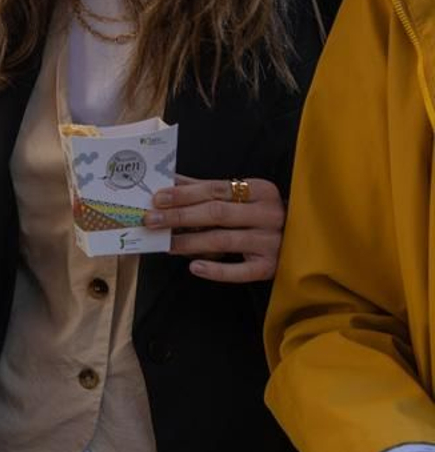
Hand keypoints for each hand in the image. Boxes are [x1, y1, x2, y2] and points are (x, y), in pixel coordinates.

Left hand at [142, 176, 284, 282]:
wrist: (300, 240)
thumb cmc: (259, 215)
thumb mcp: (240, 197)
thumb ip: (205, 189)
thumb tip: (168, 180)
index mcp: (261, 190)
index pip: (216, 189)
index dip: (184, 194)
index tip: (157, 199)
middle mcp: (269, 214)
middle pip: (217, 213)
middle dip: (180, 216)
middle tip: (151, 220)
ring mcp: (271, 241)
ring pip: (223, 240)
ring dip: (190, 243)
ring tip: (165, 245)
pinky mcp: (270, 266)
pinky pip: (240, 271)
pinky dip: (216, 270)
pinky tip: (194, 267)